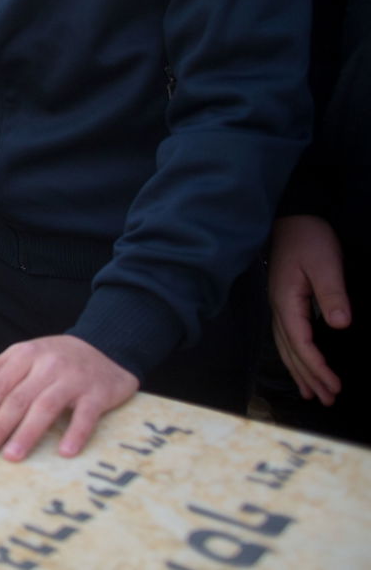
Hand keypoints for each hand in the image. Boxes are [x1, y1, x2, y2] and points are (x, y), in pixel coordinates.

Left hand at [0, 335, 138, 461]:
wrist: (107, 346)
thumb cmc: (58, 357)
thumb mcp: (26, 353)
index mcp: (27, 354)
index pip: (0, 386)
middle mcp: (48, 364)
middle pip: (19, 399)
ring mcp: (74, 378)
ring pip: (46, 407)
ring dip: (27, 433)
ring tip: (12, 456)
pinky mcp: (98, 393)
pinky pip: (86, 415)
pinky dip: (76, 433)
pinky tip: (65, 452)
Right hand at [269, 214, 351, 404]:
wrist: (292, 218)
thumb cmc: (309, 239)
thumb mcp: (325, 264)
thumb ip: (332, 294)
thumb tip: (340, 325)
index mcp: (286, 302)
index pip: (301, 344)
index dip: (317, 367)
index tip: (335, 385)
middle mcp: (278, 308)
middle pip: (290, 351)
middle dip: (308, 377)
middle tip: (327, 399)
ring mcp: (278, 305)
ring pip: (285, 347)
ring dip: (298, 371)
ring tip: (311, 393)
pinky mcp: (283, 301)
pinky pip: (286, 337)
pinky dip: (293, 355)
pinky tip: (299, 363)